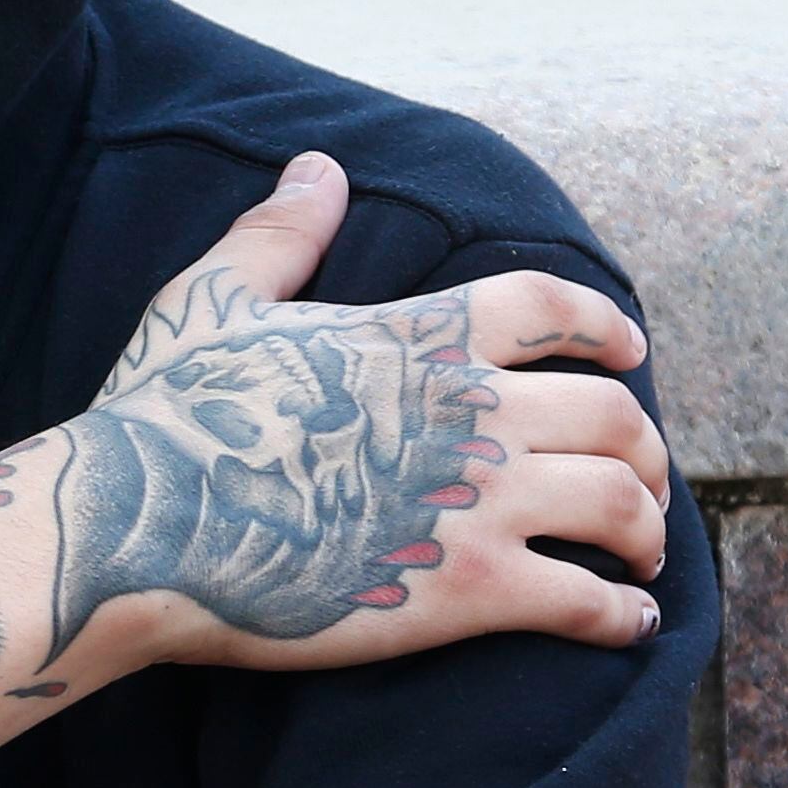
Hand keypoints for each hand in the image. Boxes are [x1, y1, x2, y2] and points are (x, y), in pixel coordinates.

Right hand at [66, 152, 670, 670]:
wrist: (139, 525)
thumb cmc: (165, 411)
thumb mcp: (212, 300)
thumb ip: (279, 233)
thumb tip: (319, 166)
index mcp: (418, 337)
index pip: (551, 307)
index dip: (604, 327)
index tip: (629, 352)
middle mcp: (470, 412)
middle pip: (615, 416)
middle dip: (646, 452)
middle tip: (640, 483)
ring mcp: (478, 504)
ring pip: (622, 504)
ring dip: (649, 530)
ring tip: (641, 556)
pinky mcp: (468, 592)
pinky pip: (588, 601)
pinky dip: (623, 614)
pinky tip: (630, 621)